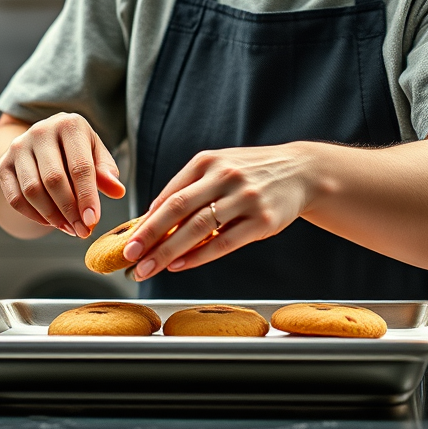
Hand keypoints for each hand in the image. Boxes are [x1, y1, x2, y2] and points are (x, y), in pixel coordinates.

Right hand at [0, 112, 124, 237]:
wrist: (45, 139)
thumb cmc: (77, 148)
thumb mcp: (96, 153)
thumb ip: (107, 171)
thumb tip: (117, 191)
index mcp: (69, 124)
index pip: (80, 166)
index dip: (87, 196)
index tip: (93, 221)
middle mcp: (40, 131)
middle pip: (54, 180)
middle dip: (70, 210)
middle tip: (82, 230)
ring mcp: (18, 147)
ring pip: (32, 190)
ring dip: (52, 216)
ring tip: (69, 228)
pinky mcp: (3, 164)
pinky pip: (15, 198)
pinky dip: (33, 216)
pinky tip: (51, 222)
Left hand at [121, 142, 318, 279]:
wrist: (301, 171)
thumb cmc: (251, 173)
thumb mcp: (220, 167)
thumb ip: (189, 189)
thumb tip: (152, 219)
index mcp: (208, 161)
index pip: (170, 194)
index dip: (146, 219)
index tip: (127, 240)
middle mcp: (225, 176)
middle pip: (178, 209)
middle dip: (149, 235)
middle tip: (129, 255)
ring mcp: (245, 198)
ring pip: (199, 228)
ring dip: (169, 251)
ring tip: (148, 267)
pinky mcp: (263, 220)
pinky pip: (225, 242)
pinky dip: (199, 256)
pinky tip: (181, 265)